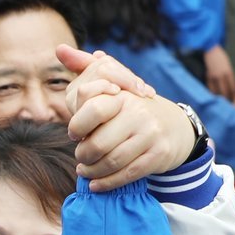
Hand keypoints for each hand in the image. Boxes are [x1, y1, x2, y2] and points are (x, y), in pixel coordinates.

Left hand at [59, 44, 193, 189]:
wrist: (175, 127)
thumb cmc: (134, 107)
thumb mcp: (113, 82)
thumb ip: (85, 67)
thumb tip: (59, 49)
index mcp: (124, 95)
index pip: (92, 110)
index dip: (76, 127)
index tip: (74, 135)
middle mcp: (138, 113)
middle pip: (98, 144)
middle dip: (83, 155)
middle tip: (79, 157)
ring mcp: (150, 136)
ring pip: (111, 162)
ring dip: (92, 172)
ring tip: (84, 171)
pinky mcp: (157, 156)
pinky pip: (127, 175)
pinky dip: (107, 183)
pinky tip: (96, 184)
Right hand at [203, 44, 234, 102]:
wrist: (210, 49)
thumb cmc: (220, 55)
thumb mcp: (227, 64)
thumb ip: (228, 73)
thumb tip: (231, 83)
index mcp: (228, 72)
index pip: (233, 86)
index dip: (234, 93)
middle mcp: (222, 76)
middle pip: (225, 90)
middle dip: (228, 98)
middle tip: (229, 104)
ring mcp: (214, 77)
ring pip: (217, 91)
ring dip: (220, 97)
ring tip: (221, 102)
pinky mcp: (207, 76)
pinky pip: (210, 87)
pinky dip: (212, 92)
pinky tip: (214, 96)